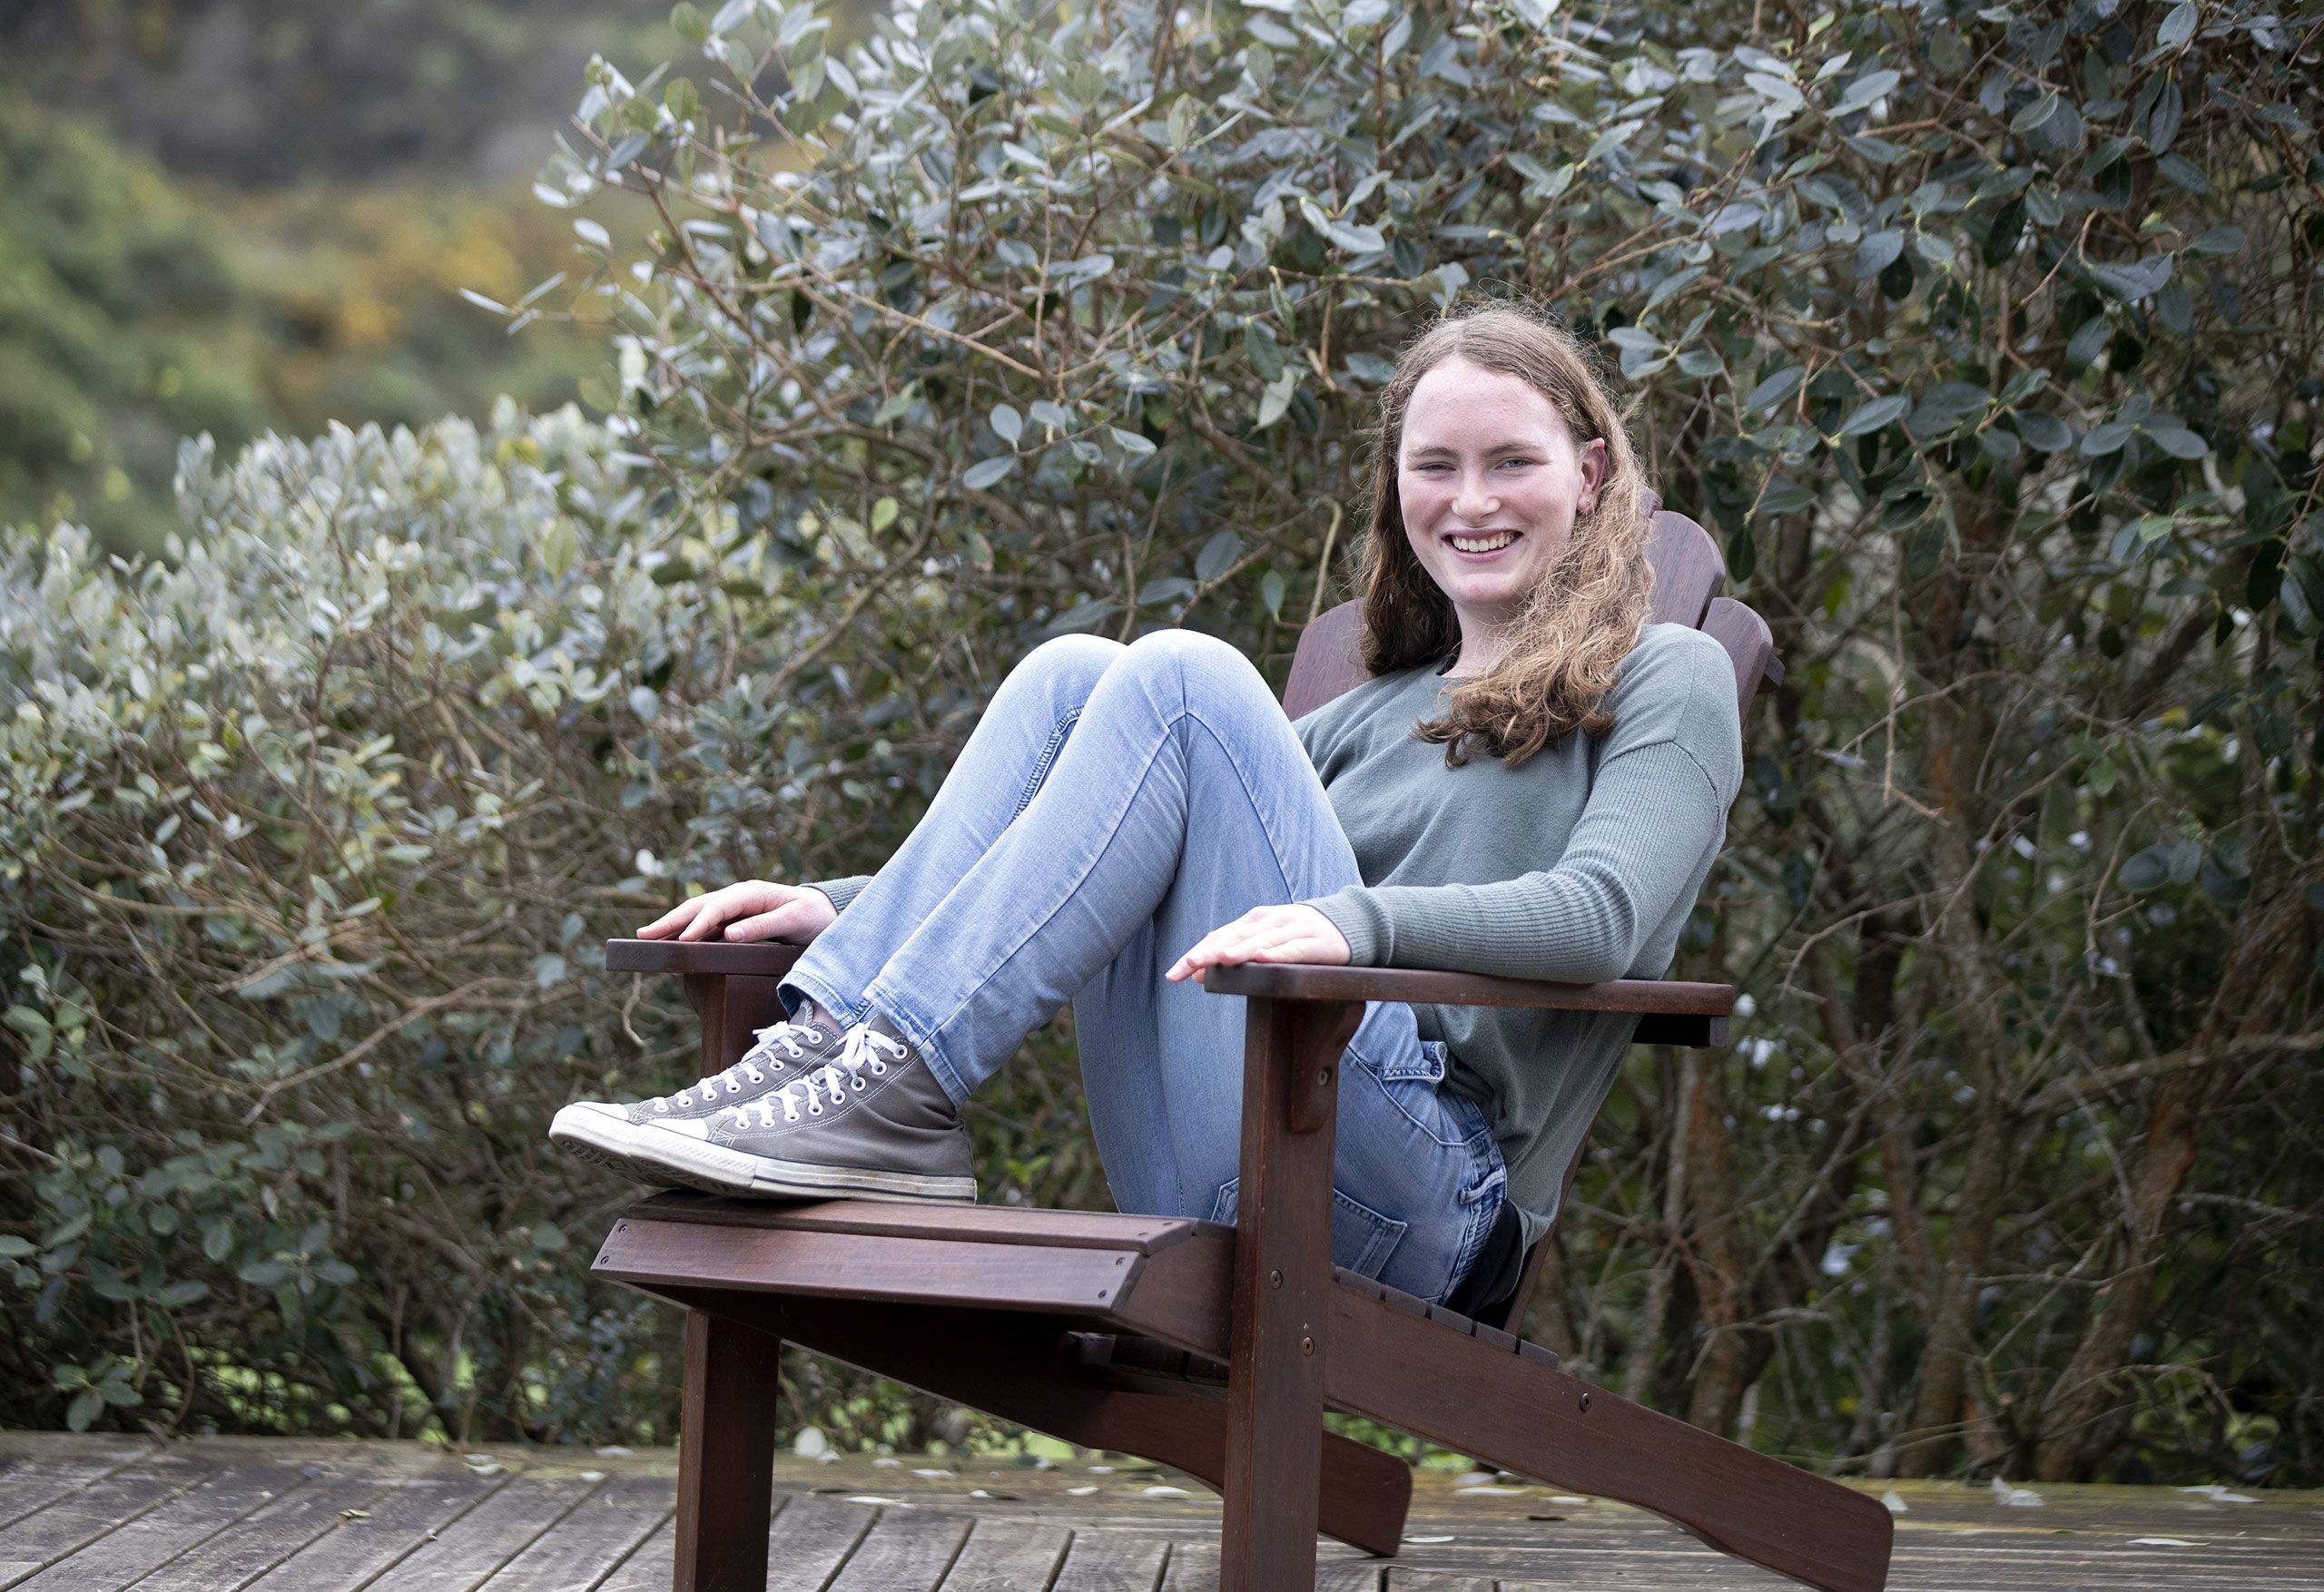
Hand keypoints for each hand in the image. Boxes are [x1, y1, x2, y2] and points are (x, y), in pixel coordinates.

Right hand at [636, 880, 838, 944]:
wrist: (825, 912)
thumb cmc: (812, 916)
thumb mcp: (793, 921)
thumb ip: (763, 927)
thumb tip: (729, 935)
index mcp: (751, 893)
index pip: (717, 908)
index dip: (698, 924)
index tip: (682, 941)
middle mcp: (738, 896)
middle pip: (698, 907)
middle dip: (671, 921)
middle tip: (644, 935)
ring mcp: (734, 906)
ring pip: (697, 913)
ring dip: (673, 925)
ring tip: (647, 937)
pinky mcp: (734, 918)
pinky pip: (706, 924)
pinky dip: (686, 930)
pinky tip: (671, 941)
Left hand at [1166, 904, 1350, 984]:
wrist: (1347, 922)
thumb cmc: (1297, 935)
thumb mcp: (1263, 943)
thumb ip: (1231, 954)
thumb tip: (1196, 974)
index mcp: (1253, 921)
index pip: (1218, 938)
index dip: (1195, 954)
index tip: (1172, 975)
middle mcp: (1270, 921)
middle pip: (1234, 938)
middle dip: (1209, 952)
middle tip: (1187, 966)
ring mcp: (1294, 929)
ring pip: (1262, 941)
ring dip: (1240, 950)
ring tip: (1220, 960)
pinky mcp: (1316, 942)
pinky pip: (1295, 949)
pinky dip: (1278, 953)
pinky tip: (1263, 958)